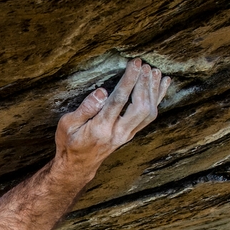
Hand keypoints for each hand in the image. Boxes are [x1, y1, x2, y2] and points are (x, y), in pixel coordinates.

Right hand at [54, 57, 169, 175]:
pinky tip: (163, 83)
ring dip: (153, 90)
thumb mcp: (67, 124)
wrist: (78, 165)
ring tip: (155, 71)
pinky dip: (158, 98)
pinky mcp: (131, 134)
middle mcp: (118, 133)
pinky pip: (149, 116)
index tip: (135, 64)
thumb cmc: (69, 141)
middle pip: (139, 107)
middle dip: (144, 84)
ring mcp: (127, 135)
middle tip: (145, 65)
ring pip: (148, 113)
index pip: (119, 101)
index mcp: (100, 128)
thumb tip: (101, 91)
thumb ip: (85, 108)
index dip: (129, 80)